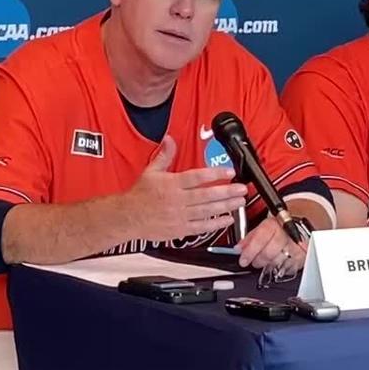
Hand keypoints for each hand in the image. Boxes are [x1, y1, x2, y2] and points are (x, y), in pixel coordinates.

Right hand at [121, 136, 247, 242]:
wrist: (127, 218)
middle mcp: (177, 200)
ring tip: (239, 202)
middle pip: (206, 195)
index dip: (215, 173)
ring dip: (225, 207)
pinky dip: (215, 224)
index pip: (197, 177)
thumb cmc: (139, 196)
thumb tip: (170, 140)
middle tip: (241, 189)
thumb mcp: (150, 171)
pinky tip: (227, 219)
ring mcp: (179, 216)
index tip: (229, 171)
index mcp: (171, 184)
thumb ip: (164, 155)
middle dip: (226, 192)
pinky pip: (201, 227)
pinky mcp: (180, 229)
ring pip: (206, 211)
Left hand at [235, 217, 307, 272]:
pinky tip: (278, 263)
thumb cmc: (281, 228)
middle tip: (255, 262)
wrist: (301, 228)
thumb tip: (238, 249)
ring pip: (277, 263)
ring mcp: (295, 247)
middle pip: (269, 253)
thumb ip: (250, 238)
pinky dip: (280, 269)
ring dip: (269, 266)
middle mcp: (286, 235)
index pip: (260, 239)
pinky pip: (287, 269)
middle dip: (259, 260)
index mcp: (274, 225)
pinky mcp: (301, 258)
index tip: (243, 260)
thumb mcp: (263, 227)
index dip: (250, 252)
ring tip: (266, 262)